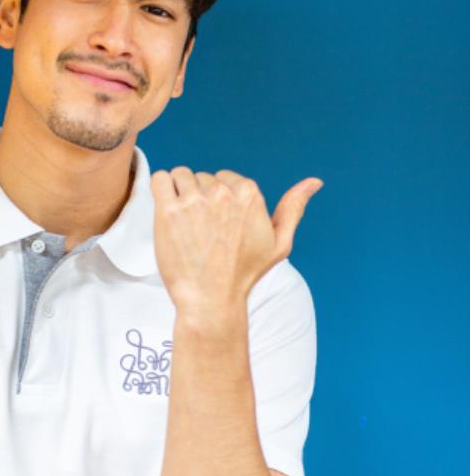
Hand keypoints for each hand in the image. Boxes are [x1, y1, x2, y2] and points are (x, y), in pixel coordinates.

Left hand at [150, 166, 323, 312]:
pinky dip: (161, 189)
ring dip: (179, 193)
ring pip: (181, 175)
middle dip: (200, 197)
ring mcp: (195, 201)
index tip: (218, 226)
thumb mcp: (279, 243)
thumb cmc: (244, 274)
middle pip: (203, 177)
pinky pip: (160, 179)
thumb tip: (315, 181)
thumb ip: (294, 208)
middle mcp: (223, 193)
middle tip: (201, 230)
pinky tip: (167, 210)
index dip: (220, 201)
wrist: (211, 299)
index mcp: (250, 195)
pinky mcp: (169, 211)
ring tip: (183, 223)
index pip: (227, 178)